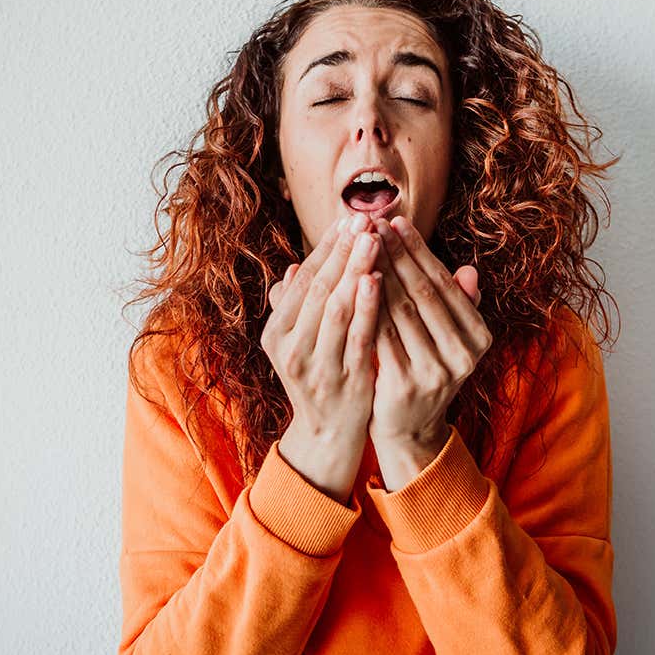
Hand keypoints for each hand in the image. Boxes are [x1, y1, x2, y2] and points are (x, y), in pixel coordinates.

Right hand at [261, 212, 382, 499]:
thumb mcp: (301, 342)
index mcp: (276, 333)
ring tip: (373, 239)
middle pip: (318, 289)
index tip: (348, 219)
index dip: (326, 248)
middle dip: (343, 251)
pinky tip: (378, 280)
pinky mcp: (344, 380)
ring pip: (335, 308)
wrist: (328, 435)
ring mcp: (316, 366)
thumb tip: (296, 268)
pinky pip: (357, 336)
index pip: (304, 280)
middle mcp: (289, 349)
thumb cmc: (320, 377)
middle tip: (364, 218)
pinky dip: (366, 306)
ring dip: (355, 269)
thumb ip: (298, 308)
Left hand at [367, 216, 491, 484]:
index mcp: (479, 337)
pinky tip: (349, 284)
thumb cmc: (424, 372)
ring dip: (377, 272)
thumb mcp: (447, 341)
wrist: (409, 431)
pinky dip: (365, 307)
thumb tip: (470, 269)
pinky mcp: (405, 386)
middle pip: (422, 293)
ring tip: (357, 245)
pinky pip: (380, 336)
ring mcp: (436, 372)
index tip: (394, 221)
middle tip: (370, 223)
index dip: (418, 249)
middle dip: (394, 254)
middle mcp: (464, 355)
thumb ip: (457, 306)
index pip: (443, 283)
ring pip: (400, 311)